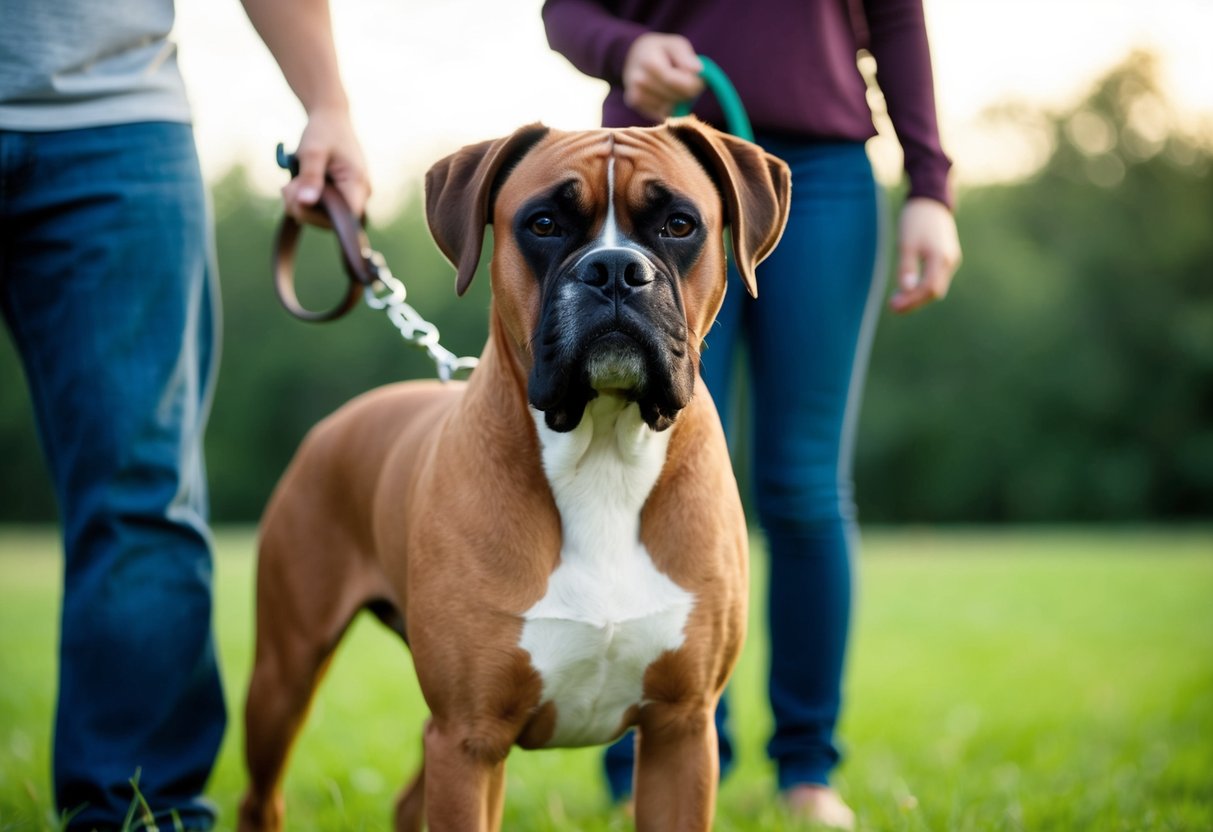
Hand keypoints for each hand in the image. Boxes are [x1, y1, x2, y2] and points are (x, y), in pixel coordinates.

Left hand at [282, 106, 370, 225]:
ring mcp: (352, 196)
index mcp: (357, 184)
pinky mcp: (343, 195)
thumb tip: (305, 203)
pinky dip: (306, 201)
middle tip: (285, 188)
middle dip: (303, 209)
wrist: (331, 118)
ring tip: (290, 184)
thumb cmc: (323, 131)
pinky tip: (297, 186)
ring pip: (325, 217)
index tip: (297, 200)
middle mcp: (360, 195)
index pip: (344, 219)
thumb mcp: (312, 152)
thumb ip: (310, 177)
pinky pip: (324, 209)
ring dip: (302, 205)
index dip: (318, 217)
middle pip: (331, 221)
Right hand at [622, 33, 703, 121]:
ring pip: (669, 109)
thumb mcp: (674, 44)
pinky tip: (667, 94)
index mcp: (650, 63)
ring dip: (679, 101)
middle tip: (691, 83)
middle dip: (688, 93)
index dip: (693, 85)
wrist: (633, 56)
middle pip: (674, 97)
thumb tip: (698, 70)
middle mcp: (639, 80)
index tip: (701, 81)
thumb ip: (686, 56)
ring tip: (677, 86)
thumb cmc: (660, 49)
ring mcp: (636, 94)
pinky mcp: (636, 104)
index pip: (677, 83)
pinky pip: (662, 114)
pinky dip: (669, 106)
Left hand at [889, 197, 961, 313]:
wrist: (930, 200)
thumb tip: (906, 289)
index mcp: (940, 258)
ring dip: (918, 295)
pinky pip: (937, 278)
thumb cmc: (915, 220)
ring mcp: (950, 259)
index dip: (911, 301)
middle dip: (914, 302)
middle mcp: (949, 261)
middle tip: (893, 306)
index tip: (893, 306)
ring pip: (936, 286)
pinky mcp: (947, 256)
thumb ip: (907, 267)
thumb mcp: (906, 243)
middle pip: (934, 291)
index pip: (928, 289)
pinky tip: (909, 287)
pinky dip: (924, 286)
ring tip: (898, 299)